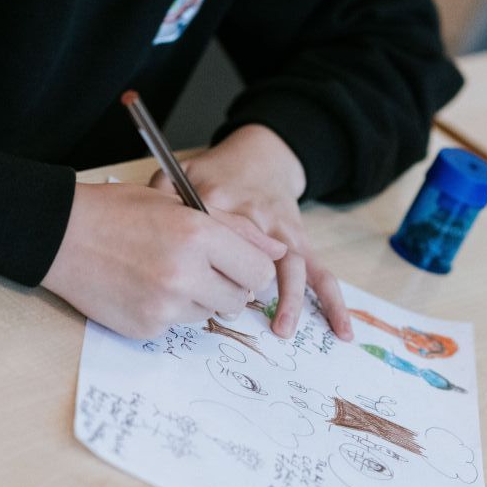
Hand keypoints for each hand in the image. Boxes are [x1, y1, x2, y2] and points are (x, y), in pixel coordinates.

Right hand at [41, 180, 284, 337]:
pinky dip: (169, 309)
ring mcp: (164, 305)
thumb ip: (236, 228)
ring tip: (167, 270)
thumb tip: (278, 250)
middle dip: (229, 284)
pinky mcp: (146, 328)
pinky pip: (178, 324)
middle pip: (239, 298)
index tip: (239, 262)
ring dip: (199, 297)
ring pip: (210, 313)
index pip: (260, 271)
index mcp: (199, 234)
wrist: (62, 235)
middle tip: (202, 266)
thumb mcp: (182, 203)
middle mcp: (185, 273)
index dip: (252, 267)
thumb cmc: (122, 212)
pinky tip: (145, 285)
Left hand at [154, 126, 352, 342]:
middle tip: (226, 312)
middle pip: (251, 255)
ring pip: (292, 265)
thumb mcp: (181, 171)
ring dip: (290, 298)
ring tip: (283, 330)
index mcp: (222, 201)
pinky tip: (341, 329)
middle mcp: (257, 217)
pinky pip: (321, 272)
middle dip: (240, 285)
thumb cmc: (216, 171)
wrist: (261, 156)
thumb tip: (145, 218)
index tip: (187, 285)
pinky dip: (334, 302)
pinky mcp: (299, 240)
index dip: (199, 263)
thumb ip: (160, 192)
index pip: (210, 236)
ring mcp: (282, 230)